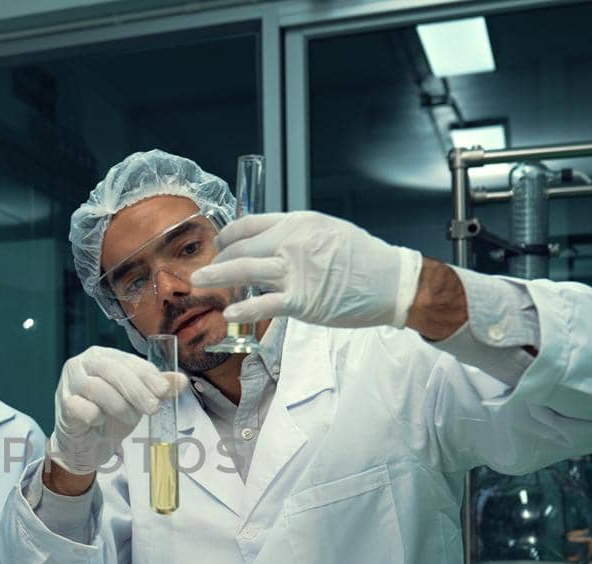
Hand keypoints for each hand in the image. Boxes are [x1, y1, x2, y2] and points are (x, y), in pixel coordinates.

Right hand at [47, 347, 187, 476]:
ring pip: (95, 387)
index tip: (164, 391)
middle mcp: (82, 364)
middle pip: (111, 370)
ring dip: (119, 405)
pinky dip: (93, 415)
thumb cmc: (110, 415)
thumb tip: (182, 381)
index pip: (127, 360)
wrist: (85, 444)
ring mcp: (68, 383)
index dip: (148, 375)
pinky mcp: (63, 405)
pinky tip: (100, 422)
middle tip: (153, 408)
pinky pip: (78, 407)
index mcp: (102, 355)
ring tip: (132, 419)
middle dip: (137, 390)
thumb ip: (157, 388)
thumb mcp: (138, 400)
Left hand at [191, 211, 424, 329]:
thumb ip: (297, 236)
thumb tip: (271, 244)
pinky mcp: (301, 299)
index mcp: (298, 222)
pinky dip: (243, 309)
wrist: (392, 281)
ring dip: (217, 277)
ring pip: (244, 270)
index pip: (250, 224)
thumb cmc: (363, 259)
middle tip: (206, 271)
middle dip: (219, 259)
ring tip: (199, 283)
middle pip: (242, 247)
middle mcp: (292, 241)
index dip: (228, 235)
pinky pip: (263, 303)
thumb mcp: (328, 231)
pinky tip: (228, 314)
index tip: (220, 244)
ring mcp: (295, 270)